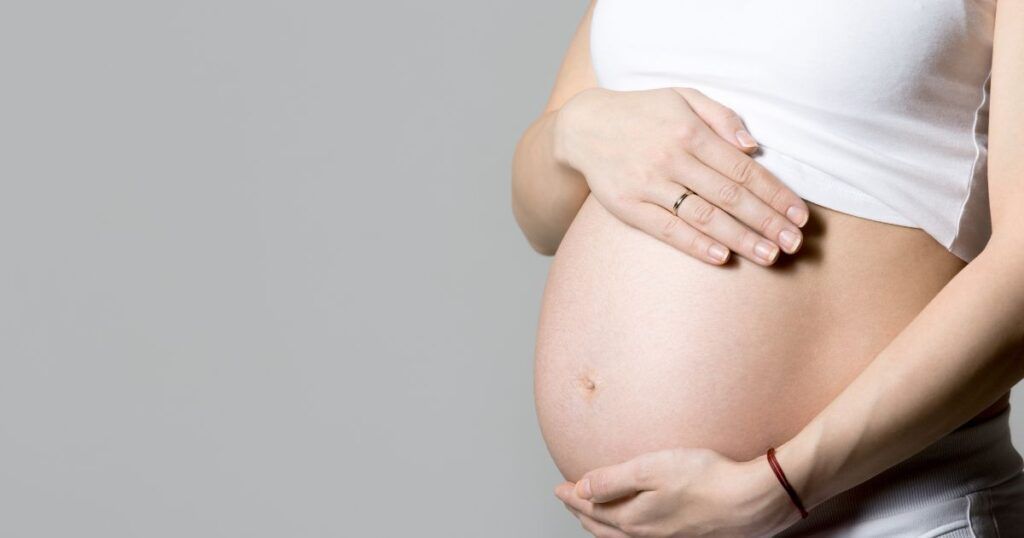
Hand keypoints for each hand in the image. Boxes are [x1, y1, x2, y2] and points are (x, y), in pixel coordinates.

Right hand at [553, 87, 808, 265]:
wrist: (583, 128)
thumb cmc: (643, 113)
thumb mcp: (682, 97)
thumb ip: (722, 117)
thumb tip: (753, 148)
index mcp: (689, 131)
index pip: (743, 169)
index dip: (776, 194)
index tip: (800, 215)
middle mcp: (671, 158)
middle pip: (730, 196)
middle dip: (767, 221)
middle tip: (795, 244)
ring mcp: (648, 184)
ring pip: (703, 216)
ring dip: (740, 238)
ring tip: (769, 256)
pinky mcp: (628, 206)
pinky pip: (667, 229)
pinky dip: (696, 244)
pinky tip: (722, 257)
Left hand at [553, 448, 801, 536]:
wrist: (752, 501)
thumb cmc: (705, 480)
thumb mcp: (650, 470)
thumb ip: (612, 480)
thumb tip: (580, 489)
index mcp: (634, 519)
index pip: (591, 509)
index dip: (572, 497)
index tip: (558, 488)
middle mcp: (647, 535)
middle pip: (603, 526)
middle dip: (582, 512)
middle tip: (569, 499)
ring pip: (622, 535)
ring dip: (603, 523)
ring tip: (594, 513)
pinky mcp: (686, 536)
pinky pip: (643, 536)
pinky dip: (626, 529)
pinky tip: (636, 522)